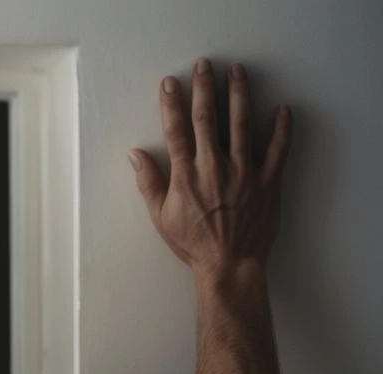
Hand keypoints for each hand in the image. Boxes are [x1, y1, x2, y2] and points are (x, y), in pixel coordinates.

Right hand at [129, 58, 291, 278]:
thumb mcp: (161, 216)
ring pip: (242, 124)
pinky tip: (282, 109)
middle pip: (207, 119)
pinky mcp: (267, 182)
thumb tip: (135, 155)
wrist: (229, 265)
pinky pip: (278, 150)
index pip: (176, 130)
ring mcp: (244, 172)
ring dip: (239, 94)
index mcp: (186, 176)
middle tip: (204, 65)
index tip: (170, 83)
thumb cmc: (193, 244)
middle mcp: (214, 168)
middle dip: (204, 88)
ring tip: (237, 72)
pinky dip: (281, 129)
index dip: (171, 104)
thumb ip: (149, 182)